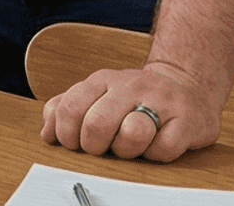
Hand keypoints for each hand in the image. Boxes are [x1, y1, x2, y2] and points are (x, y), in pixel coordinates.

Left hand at [40, 62, 224, 161]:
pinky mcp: (186, 120)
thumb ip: (66, 109)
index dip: (66, 134)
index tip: (73, 144)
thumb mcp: (96, 94)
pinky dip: (155, 154)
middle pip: (96, 124)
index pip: (70, 108)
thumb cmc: (133, 97)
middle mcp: (130, 86)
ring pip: (131, 135)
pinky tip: (155, 144)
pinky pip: (163, 148)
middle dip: (94, 146)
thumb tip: (47, 133)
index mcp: (102, 80)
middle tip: (102, 148)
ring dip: (126, 150)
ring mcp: (160, 101)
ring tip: (130, 145)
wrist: (186, 85)